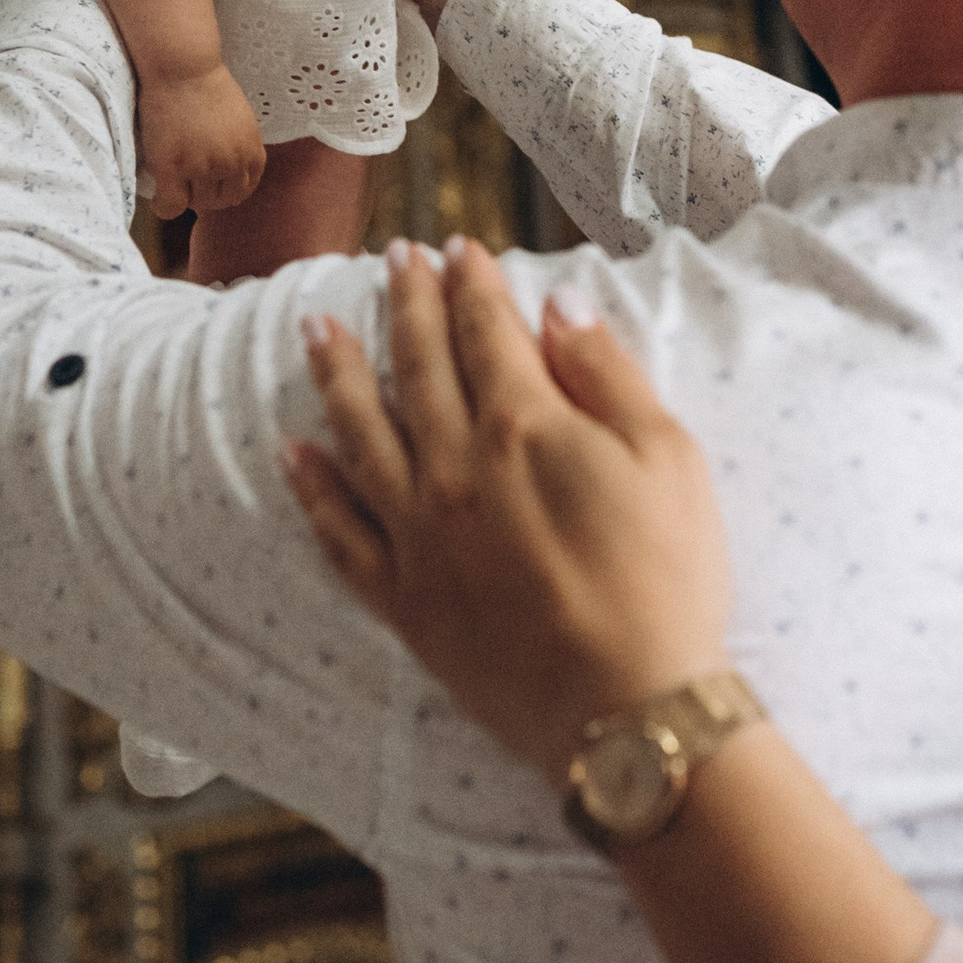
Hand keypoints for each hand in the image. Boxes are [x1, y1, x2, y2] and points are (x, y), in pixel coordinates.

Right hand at [141, 60, 265, 217]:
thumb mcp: (240, 119)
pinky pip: (171, 205)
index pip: (245, 190)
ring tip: (173, 181)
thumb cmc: (206, 85)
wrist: (182, 66)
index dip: (226, 190)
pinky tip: (159, 196)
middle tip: (188, 181)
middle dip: (206, 194)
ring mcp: (202, 167)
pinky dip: (164, 206)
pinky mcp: (172, 167)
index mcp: (251, 151)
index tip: (212, 185)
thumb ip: (238, 146)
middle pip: (221, 201)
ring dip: (186, 196)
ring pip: (197, 204)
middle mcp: (231, 163)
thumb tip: (226, 173)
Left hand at [286, 240, 730, 780]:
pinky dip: (313, 489)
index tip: (458, 247)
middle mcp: (455, 468)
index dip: (471, 283)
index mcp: (523, 425)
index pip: (485, 330)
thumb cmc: (668, 582)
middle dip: (404, 306)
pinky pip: (341, 532)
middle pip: (418, 366)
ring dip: (337, 374)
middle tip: (392, 261)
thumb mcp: (669, 459)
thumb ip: (608, 374)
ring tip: (314, 328)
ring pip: (361, 434)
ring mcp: (420, 534)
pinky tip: (294, 452)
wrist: (627, 714)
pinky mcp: (405, 599)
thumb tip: (560, 305)